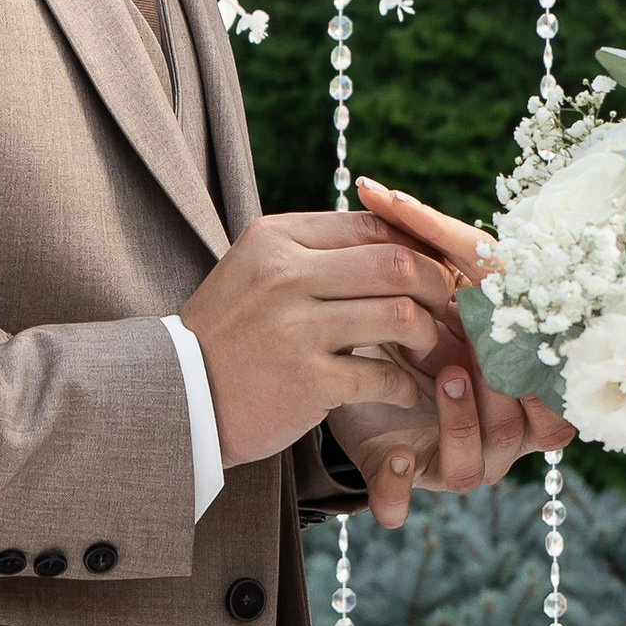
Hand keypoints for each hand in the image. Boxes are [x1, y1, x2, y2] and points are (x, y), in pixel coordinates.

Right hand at [179, 210, 447, 469]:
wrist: (177, 399)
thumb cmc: (229, 334)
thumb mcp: (256, 270)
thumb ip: (313, 250)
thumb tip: (393, 233)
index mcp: (275, 239)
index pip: (371, 226)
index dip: (416, 247)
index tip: (434, 270)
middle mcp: (285, 274)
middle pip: (396, 263)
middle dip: (436, 285)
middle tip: (448, 308)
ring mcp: (295, 327)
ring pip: (400, 315)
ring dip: (428, 336)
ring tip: (428, 351)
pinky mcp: (306, 380)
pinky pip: (383, 376)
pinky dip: (404, 386)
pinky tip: (403, 391)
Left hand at [351, 176, 571, 518]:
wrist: (343, 374)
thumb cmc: (407, 321)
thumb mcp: (428, 285)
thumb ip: (419, 237)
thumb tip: (375, 185)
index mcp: (520, 382)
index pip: (561, 378)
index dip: (554, 352)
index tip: (534, 320)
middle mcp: (498, 427)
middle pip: (534, 427)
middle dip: (513, 386)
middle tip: (494, 345)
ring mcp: (457, 457)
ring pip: (480, 463)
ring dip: (465, 422)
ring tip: (449, 378)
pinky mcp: (406, 478)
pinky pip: (408, 500)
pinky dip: (401, 488)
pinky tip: (394, 459)